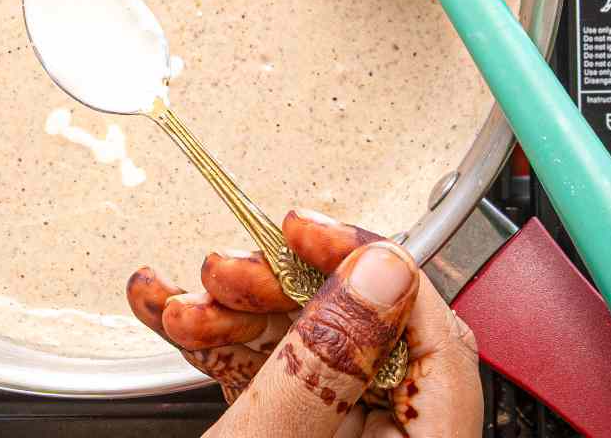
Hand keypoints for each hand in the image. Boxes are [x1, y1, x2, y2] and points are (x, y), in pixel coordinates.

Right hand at [129, 209, 480, 437]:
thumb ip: (325, 356)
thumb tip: (377, 269)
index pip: (437, 336)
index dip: (372, 264)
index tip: (306, 230)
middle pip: (365, 334)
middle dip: (280, 289)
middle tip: (225, 272)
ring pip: (311, 350)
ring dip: (236, 313)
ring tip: (180, 304)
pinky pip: (277, 380)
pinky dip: (225, 347)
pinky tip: (173, 319)